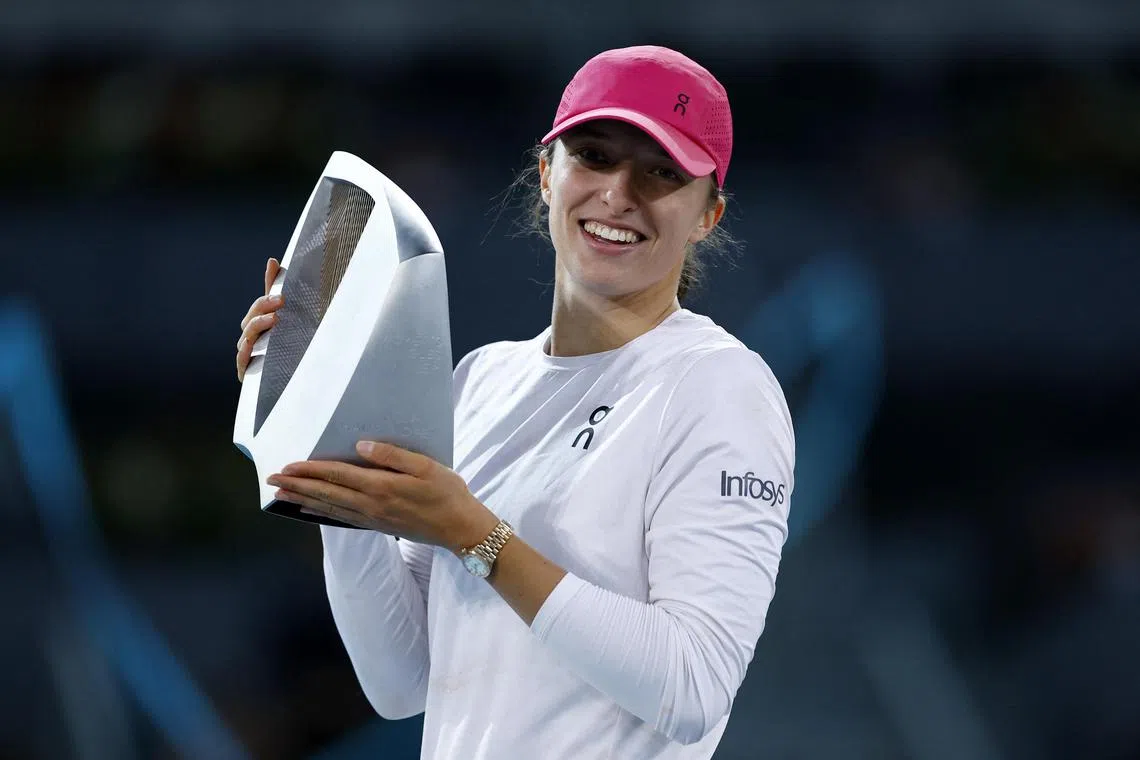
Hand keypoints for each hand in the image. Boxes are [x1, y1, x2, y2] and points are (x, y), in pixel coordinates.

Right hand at [236, 257, 283, 381]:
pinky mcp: (248, 372)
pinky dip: (245, 353)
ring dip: (257, 326)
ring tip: (273, 319)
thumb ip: (277, 290)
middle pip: (251, 320)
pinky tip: (251, 345)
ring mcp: (249, 354)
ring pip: (246, 338)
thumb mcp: (288, 315)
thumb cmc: (289, 344)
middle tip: (280, 301)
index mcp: (260, 323)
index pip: (259, 306)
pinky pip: (242, 362)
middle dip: (263, 308)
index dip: (266, 295)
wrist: (296, 378)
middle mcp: (252, 337)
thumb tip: (272, 261)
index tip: (278, 285)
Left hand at [266, 441, 499, 553]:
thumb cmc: (448, 493)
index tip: (287, 465)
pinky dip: (322, 513)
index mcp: (382, 487)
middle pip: (327, 494)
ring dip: (304, 500)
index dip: (311, 470)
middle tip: (271, 480)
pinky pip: (342, 519)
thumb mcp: (427, 467)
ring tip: (281, 495)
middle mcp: (372, 505)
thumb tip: (360, 446)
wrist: (461, 529)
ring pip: (330, 508)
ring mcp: (373, 519)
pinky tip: (311, 510)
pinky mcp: (378, 526)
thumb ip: (393, 455)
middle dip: (298, 486)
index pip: (338, 476)